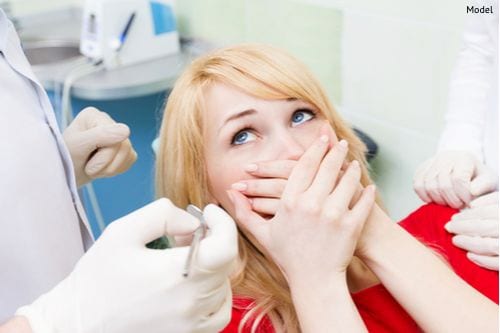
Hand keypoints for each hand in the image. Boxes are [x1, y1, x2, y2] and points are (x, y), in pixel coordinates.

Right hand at [16, 199, 237, 332]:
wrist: (76, 324)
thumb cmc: (96, 278)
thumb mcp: (122, 231)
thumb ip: (163, 215)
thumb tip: (193, 222)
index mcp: (176, 275)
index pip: (226, 248)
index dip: (224, 223)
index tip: (208, 212)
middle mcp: (190, 303)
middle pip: (225, 265)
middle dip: (212, 239)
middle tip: (185, 234)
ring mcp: (191, 325)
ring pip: (224, 287)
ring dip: (212, 266)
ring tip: (184, 258)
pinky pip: (219, 313)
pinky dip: (215, 294)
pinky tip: (193, 284)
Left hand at [63, 107, 136, 186]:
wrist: (65, 176)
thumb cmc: (65, 159)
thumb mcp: (78, 146)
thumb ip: (100, 135)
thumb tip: (126, 130)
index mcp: (94, 116)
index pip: (115, 136)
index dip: (104, 156)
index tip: (85, 161)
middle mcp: (107, 122)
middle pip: (124, 145)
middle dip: (106, 164)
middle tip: (88, 167)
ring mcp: (117, 135)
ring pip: (129, 154)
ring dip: (110, 168)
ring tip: (94, 168)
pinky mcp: (123, 148)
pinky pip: (130, 159)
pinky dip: (116, 169)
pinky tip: (102, 168)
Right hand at [227, 127, 375, 285]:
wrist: (314, 281)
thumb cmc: (287, 256)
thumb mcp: (262, 233)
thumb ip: (244, 211)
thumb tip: (229, 192)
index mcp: (290, 203)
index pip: (304, 166)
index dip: (314, 149)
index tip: (321, 139)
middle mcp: (311, 204)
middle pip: (326, 168)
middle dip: (335, 152)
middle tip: (340, 144)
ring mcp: (333, 215)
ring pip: (346, 180)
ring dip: (352, 169)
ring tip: (353, 163)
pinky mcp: (351, 225)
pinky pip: (362, 201)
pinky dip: (366, 192)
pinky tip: (368, 186)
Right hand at [413, 151, 497, 208]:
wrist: (463, 168)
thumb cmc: (476, 177)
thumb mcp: (487, 180)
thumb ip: (483, 186)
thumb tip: (471, 191)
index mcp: (463, 158)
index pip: (458, 179)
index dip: (463, 196)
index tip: (468, 202)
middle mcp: (444, 157)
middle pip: (442, 185)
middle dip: (451, 200)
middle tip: (458, 204)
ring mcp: (430, 162)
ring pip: (428, 186)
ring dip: (439, 200)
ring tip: (448, 202)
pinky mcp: (420, 169)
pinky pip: (417, 186)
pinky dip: (425, 196)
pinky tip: (436, 199)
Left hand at [445, 192, 498, 269]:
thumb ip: (495, 201)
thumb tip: (472, 205)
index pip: (486, 213)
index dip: (468, 215)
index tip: (454, 217)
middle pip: (485, 227)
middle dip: (463, 228)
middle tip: (449, 227)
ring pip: (489, 245)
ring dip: (469, 243)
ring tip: (456, 240)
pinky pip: (498, 263)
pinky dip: (483, 260)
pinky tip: (471, 256)